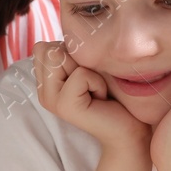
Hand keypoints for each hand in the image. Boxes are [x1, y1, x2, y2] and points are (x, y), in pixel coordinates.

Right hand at [34, 41, 149, 149]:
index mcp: (44, 82)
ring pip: (59, 57)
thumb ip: (69, 52)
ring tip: (94, 89)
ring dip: (87, 69)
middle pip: (48, 51)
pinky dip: (97, 81)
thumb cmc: (113, 92)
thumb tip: (66, 43)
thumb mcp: (88, 65)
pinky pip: (80, 74)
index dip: (71, 53)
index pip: (43, 48)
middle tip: (90, 83)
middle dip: (77, 59)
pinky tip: (100, 98)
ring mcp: (50, 100)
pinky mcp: (65, 107)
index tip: (86, 74)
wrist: (128, 127)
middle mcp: (43, 92)